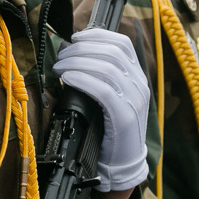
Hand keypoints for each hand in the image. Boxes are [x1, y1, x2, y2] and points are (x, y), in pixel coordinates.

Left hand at [54, 28, 149, 192]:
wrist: (122, 163)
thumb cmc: (109, 129)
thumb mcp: (111, 98)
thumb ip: (102, 77)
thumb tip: (74, 55)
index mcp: (138, 77)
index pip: (123, 43)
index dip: (97, 35)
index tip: (75, 37)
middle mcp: (139, 84)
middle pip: (111, 52)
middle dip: (81, 49)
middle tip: (61, 57)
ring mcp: (134, 99)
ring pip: (106, 67)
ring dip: (77, 63)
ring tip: (59, 68)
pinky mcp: (124, 116)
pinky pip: (103, 89)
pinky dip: (82, 79)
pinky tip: (68, 79)